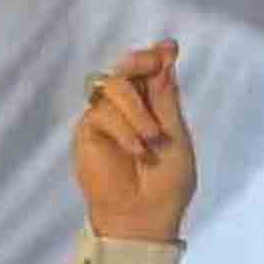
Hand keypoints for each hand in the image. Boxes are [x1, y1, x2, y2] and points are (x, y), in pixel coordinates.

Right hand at [74, 39, 195, 241]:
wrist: (144, 216)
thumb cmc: (167, 183)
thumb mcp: (176, 136)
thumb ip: (165, 98)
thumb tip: (167, 56)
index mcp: (154, 108)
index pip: (150, 71)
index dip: (156, 56)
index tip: (169, 48)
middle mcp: (128, 109)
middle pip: (127, 68)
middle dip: (141, 62)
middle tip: (154, 65)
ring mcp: (106, 118)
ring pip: (115, 87)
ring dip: (138, 112)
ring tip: (152, 141)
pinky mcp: (88, 131)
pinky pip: (103, 113)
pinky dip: (125, 129)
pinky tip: (138, 151)